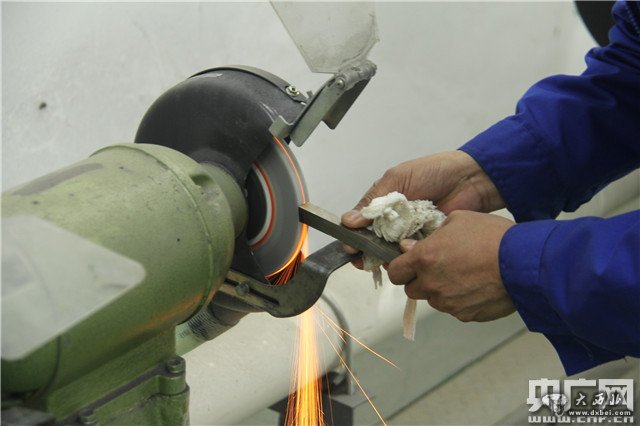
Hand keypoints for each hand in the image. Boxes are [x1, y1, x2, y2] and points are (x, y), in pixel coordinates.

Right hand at [341, 151, 504, 267]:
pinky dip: (408, 257)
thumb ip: (374, 201)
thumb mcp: (398, 179)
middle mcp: (394, 220)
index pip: (361, 223)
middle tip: (364, 261)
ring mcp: (410, 233)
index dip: (354, 237)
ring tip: (386, 260)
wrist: (470, 179)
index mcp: (384, 203)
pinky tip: (405, 259)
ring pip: (391, 251)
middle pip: (374, 242)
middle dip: (367, 252)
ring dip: (386, 257)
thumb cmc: (433, 173)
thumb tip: (348, 221)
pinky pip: (412, 254)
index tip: (350, 248)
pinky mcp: (427, 243)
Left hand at [387, 210, 515, 321]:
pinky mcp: (466, 315)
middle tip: (438, 266)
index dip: (400, 266)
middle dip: (419, 278)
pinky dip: (460, 299)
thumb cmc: (492, 236)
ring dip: (440, 289)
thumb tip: (412, 246)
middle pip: (411, 289)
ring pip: (433, 299)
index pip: (395, 271)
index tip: (408, 261)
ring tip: (462, 274)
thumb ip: (430, 235)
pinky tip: (476, 285)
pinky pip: (455, 308)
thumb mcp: (458, 220)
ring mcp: (448, 303)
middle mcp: (431, 284)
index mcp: (424, 258)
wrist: (523, 262)